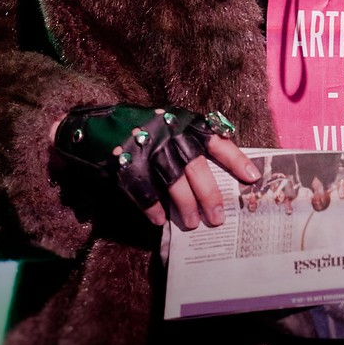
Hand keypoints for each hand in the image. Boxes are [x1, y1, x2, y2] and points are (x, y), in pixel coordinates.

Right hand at [54, 105, 261, 231]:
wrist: (91, 124)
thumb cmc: (139, 128)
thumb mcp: (168, 124)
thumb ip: (189, 143)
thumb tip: (218, 177)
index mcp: (181, 121)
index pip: (214, 140)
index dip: (235, 159)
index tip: (252, 178)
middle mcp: (166, 131)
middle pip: (195, 167)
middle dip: (210, 194)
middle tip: (218, 218)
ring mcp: (144, 145)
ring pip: (172, 180)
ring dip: (185, 204)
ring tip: (192, 223)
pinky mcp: (122, 161)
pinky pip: (143, 189)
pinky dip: (152, 206)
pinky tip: (158, 219)